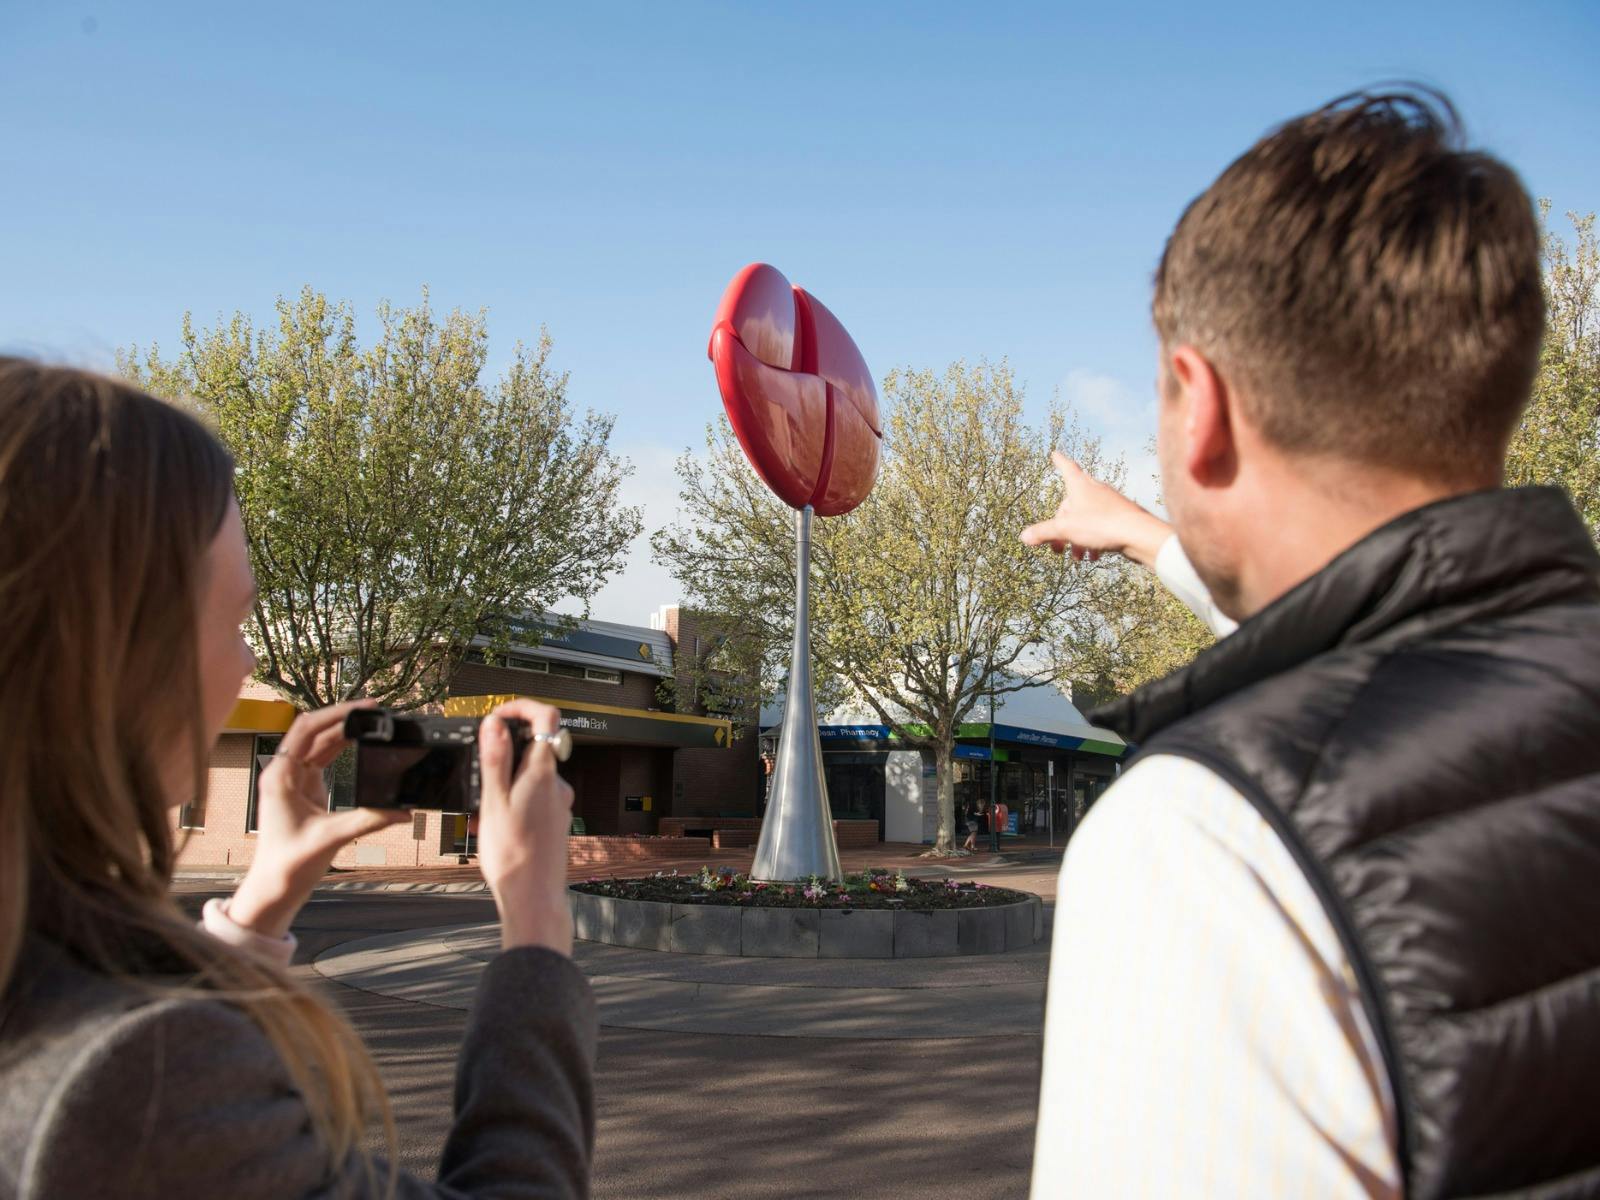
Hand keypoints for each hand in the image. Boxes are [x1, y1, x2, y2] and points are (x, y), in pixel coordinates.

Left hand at [227, 700, 409, 939]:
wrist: (275, 887)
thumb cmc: (289, 864)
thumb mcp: (332, 837)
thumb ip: (369, 820)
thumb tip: (403, 811)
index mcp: (281, 776)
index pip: (307, 729)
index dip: (336, 714)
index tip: (363, 708)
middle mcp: (284, 773)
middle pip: (313, 730)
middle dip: (343, 717)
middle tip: (373, 710)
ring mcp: (293, 780)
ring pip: (318, 743)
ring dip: (343, 731)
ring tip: (370, 721)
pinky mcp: (304, 789)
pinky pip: (322, 758)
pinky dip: (340, 747)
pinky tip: (358, 740)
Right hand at [476, 699, 576, 954]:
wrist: (533, 897)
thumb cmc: (513, 855)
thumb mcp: (493, 802)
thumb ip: (496, 760)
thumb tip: (495, 724)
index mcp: (543, 773)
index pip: (546, 718)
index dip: (522, 707)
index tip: (499, 715)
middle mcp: (558, 784)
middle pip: (534, 749)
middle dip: (505, 755)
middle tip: (480, 778)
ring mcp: (559, 803)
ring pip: (531, 778)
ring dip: (507, 784)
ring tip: (483, 813)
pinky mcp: (556, 821)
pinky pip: (534, 799)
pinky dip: (515, 803)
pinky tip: (498, 828)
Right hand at [1020, 451, 1171, 566]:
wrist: (1140, 535)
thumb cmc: (1103, 525)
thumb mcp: (1066, 530)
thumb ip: (1044, 532)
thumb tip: (1024, 537)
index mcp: (1081, 486)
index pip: (1067, 467)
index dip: (1059, 461)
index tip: (1054, 453)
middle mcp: (1096, 490)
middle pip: (1072, 504)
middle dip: (1062, 526)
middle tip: (1056, 547)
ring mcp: (1110, 502)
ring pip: (1086, 518)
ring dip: (1077, 538)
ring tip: (1077, 558)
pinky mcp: (1121, 516)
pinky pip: (1101, 526)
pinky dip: (1093, 540)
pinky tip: (1093, 557)